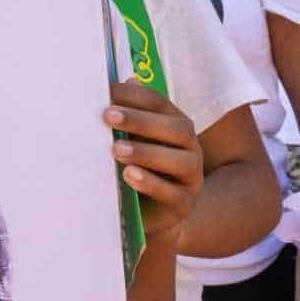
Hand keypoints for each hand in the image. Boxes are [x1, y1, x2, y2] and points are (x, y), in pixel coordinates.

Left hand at [108, 81, 201, 242]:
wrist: (146, 215)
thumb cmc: (135, 168)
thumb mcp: (128, 142)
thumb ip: (123, 118)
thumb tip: (112, 85)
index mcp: (175, 125)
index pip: (161, 103)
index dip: (136, 97)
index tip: (107, 94)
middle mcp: (190, 148)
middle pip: (176, 128)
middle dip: (141, 120)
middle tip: (108, 117)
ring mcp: (192, 177)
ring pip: (181, 161)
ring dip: (147, 153)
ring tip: (116, 150)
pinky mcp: (185, 205)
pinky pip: (174, 194)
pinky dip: (151, 184)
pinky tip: (129, 176)